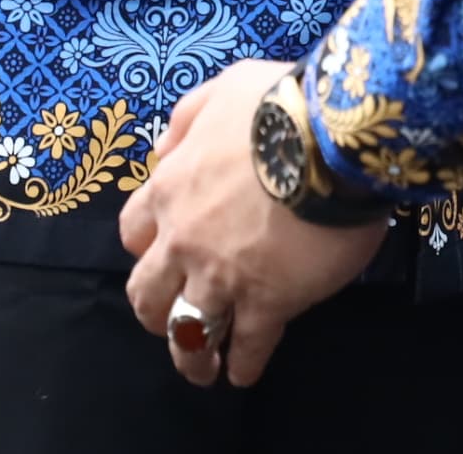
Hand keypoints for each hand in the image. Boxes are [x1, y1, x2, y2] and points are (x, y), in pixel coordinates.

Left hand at [118, 59, 386, 388]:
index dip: (148, 246)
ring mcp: (221, 277)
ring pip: (186, 331)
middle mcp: (184, 240)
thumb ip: (187, 119)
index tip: (162, 253)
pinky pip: (245, 346)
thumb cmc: (278, 105)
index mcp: (171, 189)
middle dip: (155, 310)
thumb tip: (165, 150)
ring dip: (189, 355)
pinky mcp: (267, 303)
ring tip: (200, 369)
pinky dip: (241, 365)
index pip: (134, 232)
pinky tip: (244, 374)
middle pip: (148, 293)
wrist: (329, 138)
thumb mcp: (222, 89)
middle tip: (171, 318)